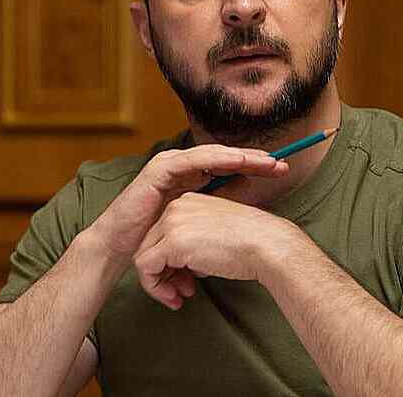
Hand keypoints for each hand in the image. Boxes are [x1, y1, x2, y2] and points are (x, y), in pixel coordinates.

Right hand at [86, 146, 288, 262]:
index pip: (228, 169)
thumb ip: (213, 223)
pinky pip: (192, 160)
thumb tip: (243, 226)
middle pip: (225, 158)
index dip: (254, 169)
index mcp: (191, 180)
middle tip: (281, 163)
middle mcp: (182, 168)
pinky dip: (215, 159)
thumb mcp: (194, 232)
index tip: (282, 172)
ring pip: (212, 155)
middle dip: (253, 160)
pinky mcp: (159, 170)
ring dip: (239, 156)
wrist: (121, 247)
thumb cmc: (155, 242)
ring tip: (263, 161)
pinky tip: (235, 160)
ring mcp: (170, 165)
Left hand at [132, 193, 309, 308]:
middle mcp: (176, 207)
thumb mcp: (216, 235)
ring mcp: (172, 223)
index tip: (188, 279)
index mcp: (188, 201)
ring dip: (158, 282)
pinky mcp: (172, 242)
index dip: (171, 261)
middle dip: (163, 273)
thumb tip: (183, 266)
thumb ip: (195, 244)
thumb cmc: (253, 244)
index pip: (163, 233)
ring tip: (178, 297)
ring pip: (145, 256)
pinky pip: (147, 268)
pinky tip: (175, 298)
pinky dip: (156, 287)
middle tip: (182, 292)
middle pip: (151, 244)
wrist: (268, 245)